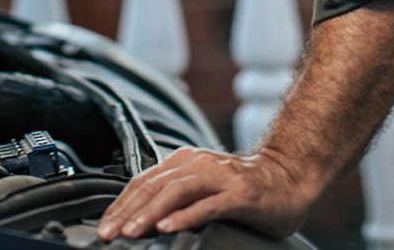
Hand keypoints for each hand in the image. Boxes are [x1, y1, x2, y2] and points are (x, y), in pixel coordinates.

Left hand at [96, 147, 318, 240]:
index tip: (104, 225)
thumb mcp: (202, 186)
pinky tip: (169, 228)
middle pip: (155, 186)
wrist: (290, 179)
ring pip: (177, 192)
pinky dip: (186, 216)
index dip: (121, 204)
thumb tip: (137, 217)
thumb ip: (175, 194)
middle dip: (128, 211)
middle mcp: (200, 164)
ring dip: (151, 213)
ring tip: (133, 231)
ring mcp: (221, 178)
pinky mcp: (240, 194)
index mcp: (186, 161)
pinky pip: (208, 205)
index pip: (144, 181)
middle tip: (109, 232)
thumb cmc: (245, 188)